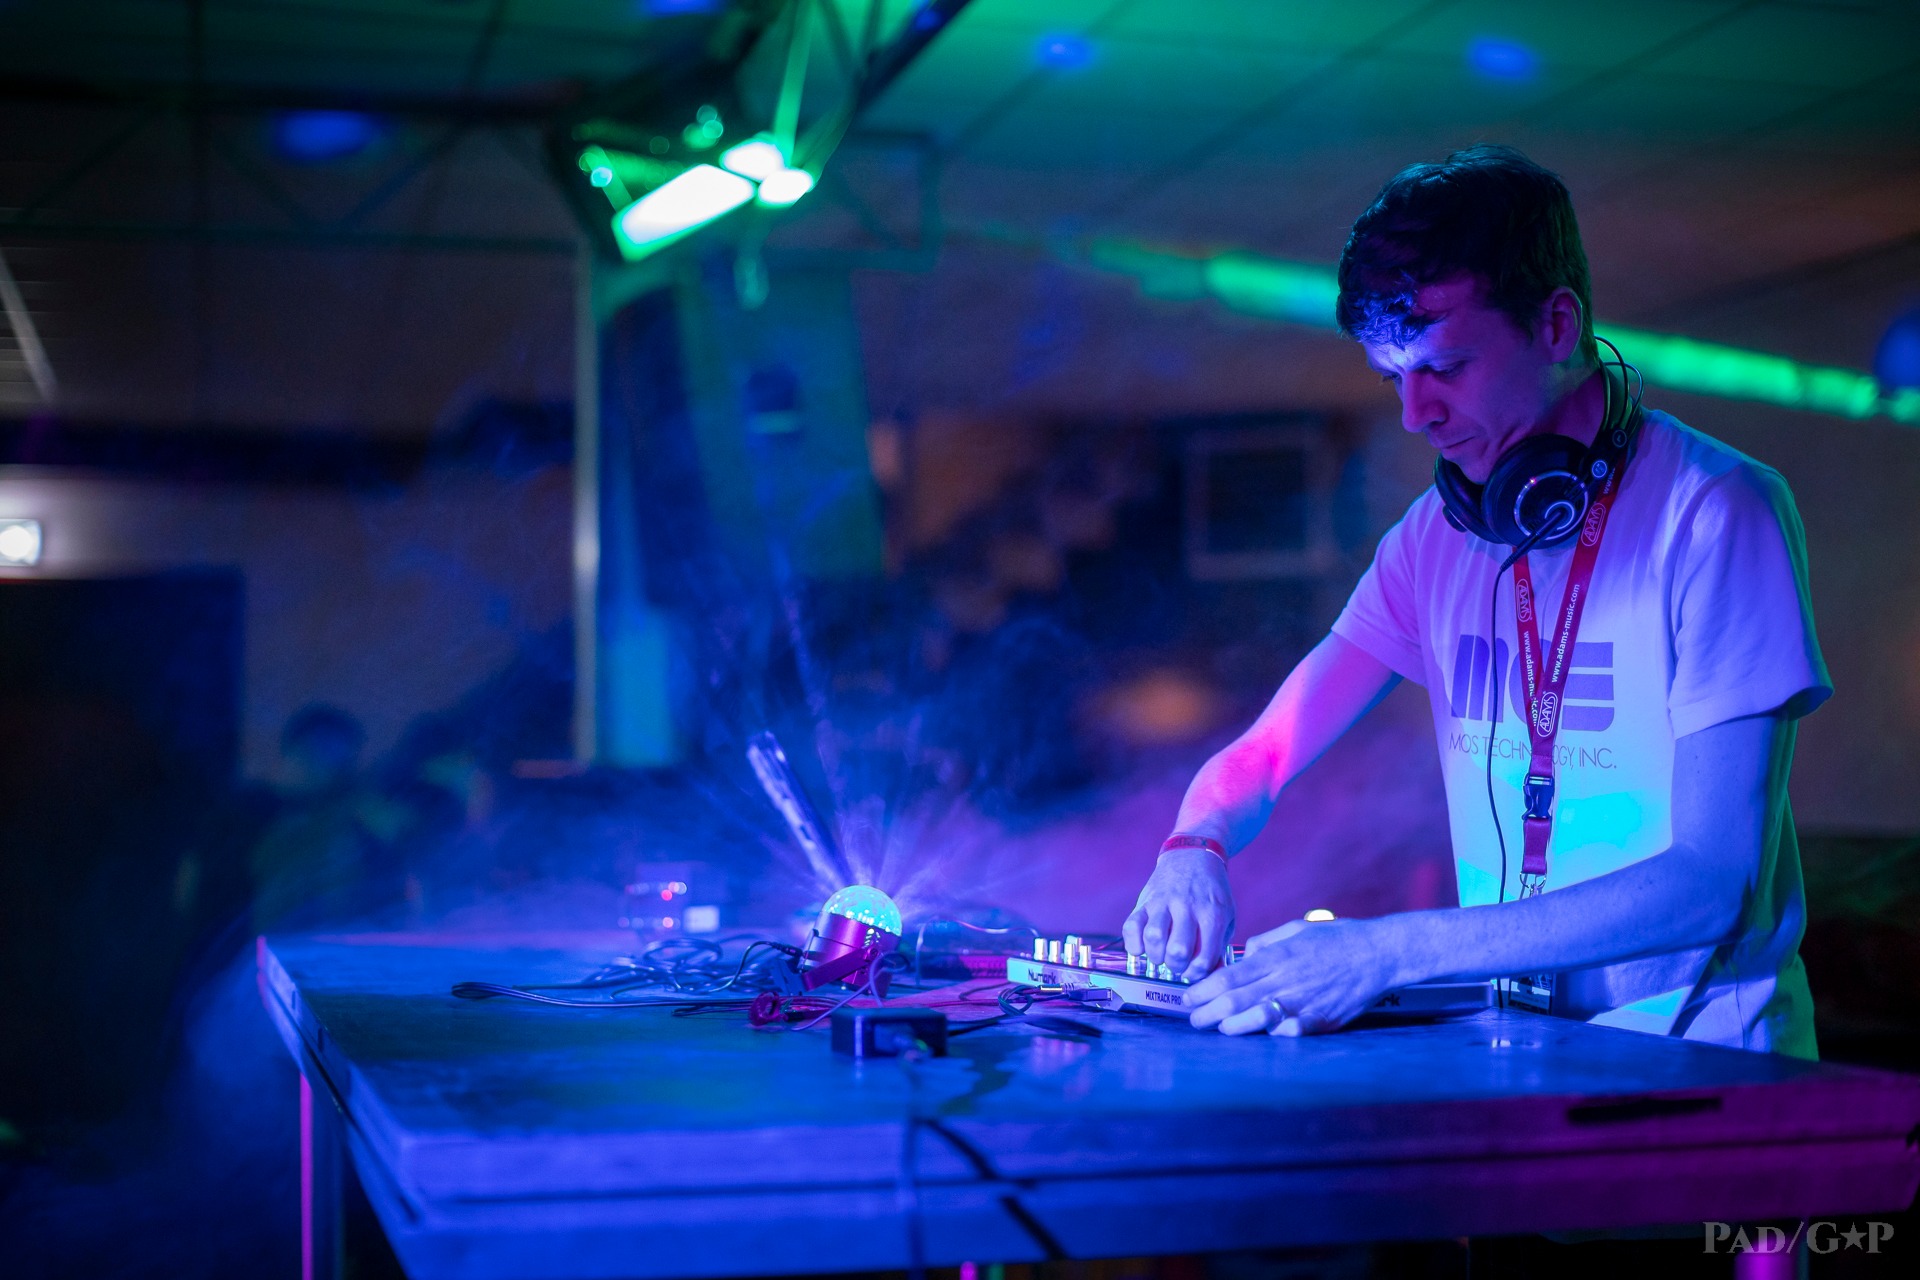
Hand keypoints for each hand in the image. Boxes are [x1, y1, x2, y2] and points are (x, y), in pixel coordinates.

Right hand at [1122, 848, 1233, 980]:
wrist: (1193, 856)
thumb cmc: (1211, 893)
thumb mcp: (1226, 916)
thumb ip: (1219, 946)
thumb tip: (1211, 977)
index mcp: (1212, 914)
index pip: (1204, 957)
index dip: (1197, 973)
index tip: (1193, 972)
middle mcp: (1187, 907)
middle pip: (1178, 950)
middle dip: (1177, 966)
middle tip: (1177, 964)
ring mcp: (1163, 902)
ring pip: (1154, 937)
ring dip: (1156, 956)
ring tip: (1161, 956)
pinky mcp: (1144, 900)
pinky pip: (1131, 926)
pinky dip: (1133, 944)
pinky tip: (1141, 948)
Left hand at [1184, 917, 1402, 1035]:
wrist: (1378, 953)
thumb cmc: (1336, 939)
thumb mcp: (1295, 930)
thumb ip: (1266, 944)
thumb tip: (1243, 955)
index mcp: (1276, 958)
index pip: (1229, 977)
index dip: (1203, 990)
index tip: (1187, 997)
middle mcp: (1285, 980)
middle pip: (1236, 1000)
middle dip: (1209, 1012)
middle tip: (1193, 1019)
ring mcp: (1303, 1002)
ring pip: (1258, 1018)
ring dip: (1234, 1026)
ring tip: (1219, 1028)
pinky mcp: (1322, 1019)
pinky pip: (1293, 1031)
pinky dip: (1275, 1034)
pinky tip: (1261, 1037)